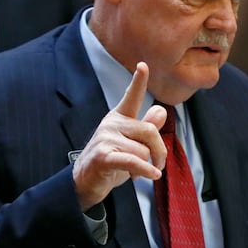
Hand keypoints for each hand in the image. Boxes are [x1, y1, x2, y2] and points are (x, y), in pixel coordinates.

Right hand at [72, 62, 167, 209]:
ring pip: (143, 151)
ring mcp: (106, 139)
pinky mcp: (103, 156)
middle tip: (158, 165)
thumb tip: (161, 112)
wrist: (85, 182)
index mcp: (119, 118)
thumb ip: (146, 128)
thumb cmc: (111, 162)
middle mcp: (112, 124)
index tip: (143, 65)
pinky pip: (133, 160)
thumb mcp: (132, 144)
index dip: (138, 81)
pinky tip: (153, 175)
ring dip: (146, 167)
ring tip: (135, 173)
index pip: (131, 97)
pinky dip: (145, 169)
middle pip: (150, 131)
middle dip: (159, 151)